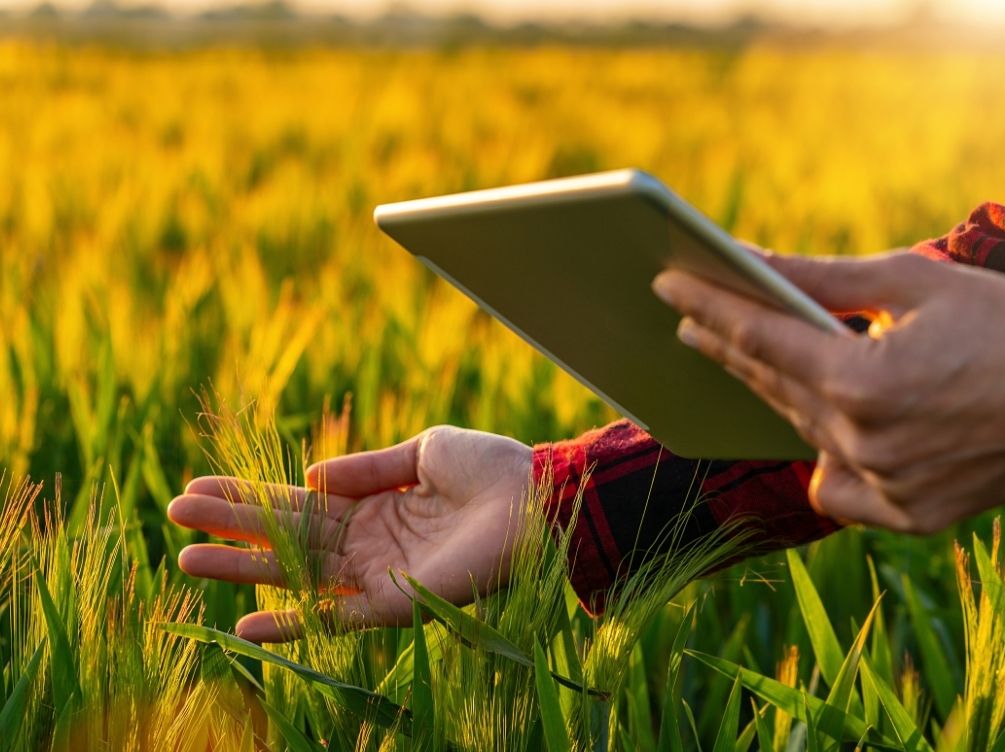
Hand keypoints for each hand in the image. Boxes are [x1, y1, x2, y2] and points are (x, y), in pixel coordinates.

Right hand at [169, 426, 532, 641]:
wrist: (538, 497)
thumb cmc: (491, 469)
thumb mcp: (423, 450)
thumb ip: (366, 467)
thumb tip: (309, 477)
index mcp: (373, 505)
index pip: (297, 502)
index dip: (249, 495)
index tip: (198, 485)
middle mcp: (369, 543)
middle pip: (285, 536)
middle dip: (230, 526)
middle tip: (173, 516)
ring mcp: (378, 575)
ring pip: (295, 573)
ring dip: (241, 569)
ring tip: (186, 559)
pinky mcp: (395, 603)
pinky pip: (334, 617)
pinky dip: (290, 623)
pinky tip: (243, 625)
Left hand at [652, 251, 1004, 533]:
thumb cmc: (1000, 317)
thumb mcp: (909, 280)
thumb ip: (820, 280)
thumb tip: (750, 260)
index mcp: (860, 380)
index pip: (759, 339)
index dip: (708, 308)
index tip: (667, 287)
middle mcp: (864, 442)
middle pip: (771, 387)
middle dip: (727, 348)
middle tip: (691, 321)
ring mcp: (887, 487)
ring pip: (804, 436)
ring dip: (775, 398)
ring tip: (746, 364)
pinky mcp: (913, 516)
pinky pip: (841, 492)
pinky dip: (831, 465)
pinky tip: (825, 439)